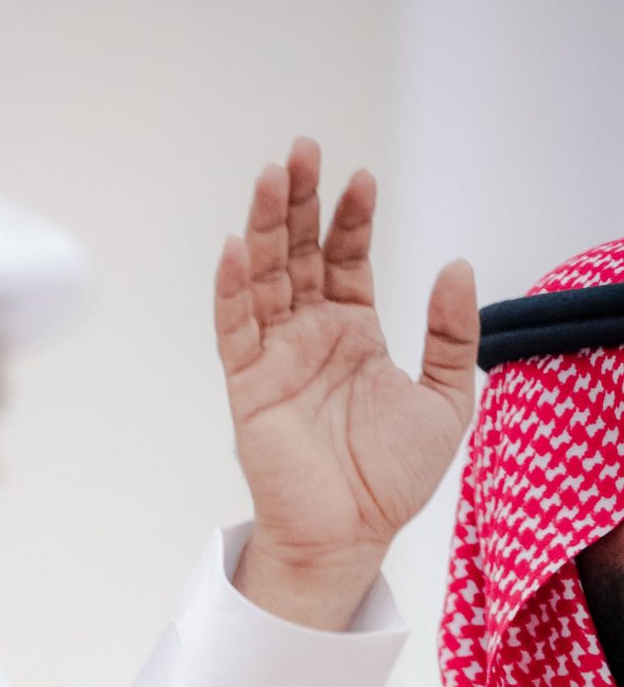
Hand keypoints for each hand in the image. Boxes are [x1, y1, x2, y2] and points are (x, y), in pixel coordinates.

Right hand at [217, 136, 477, 628]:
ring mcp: (276, 359)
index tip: (362, 180)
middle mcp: (310, 337)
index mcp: (353, 333)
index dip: (351, 218)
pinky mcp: (248, 387)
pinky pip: (234, 330)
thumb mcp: (446, 397)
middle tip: (301, 151)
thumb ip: (451, 332)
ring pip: (263, 279)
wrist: (351, 536)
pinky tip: (234, 250)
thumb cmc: (392, 480)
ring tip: (270, 178)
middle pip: (296, 254)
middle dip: (297, 202)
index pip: (346, 258)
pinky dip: (231, 290)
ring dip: (262, 228)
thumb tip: (455, 265)